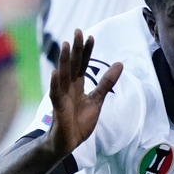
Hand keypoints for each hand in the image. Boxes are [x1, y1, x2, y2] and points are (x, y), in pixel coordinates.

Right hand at [47, 30, 122, 155]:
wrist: (70, 142)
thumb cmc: (80, 121)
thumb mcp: (98, 99)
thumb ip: (106, 82)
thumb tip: (119, 64)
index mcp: (77, 84)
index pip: (82, 64)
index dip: (86, 51)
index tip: (90, 37)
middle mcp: (68, 87)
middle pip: (72, 64)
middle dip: (75, 49)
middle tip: (78, 31)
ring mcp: (61, 96)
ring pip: (62, 75)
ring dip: (63, 60)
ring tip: (65, 45)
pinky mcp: (57, 107)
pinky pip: (55, 93)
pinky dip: (54, 83)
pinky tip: (55, 72)